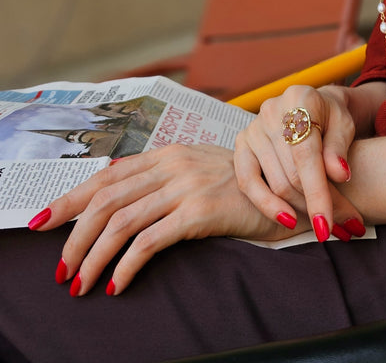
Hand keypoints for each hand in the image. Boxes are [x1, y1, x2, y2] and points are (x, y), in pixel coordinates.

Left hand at [31, 144, 286, 295]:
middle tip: (60, 267)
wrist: (292, 187)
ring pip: (121, 222)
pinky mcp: (201, 211)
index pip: (106, 174)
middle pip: (105, 199)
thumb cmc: (245, 186)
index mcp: (168, 153)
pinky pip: (150, 241)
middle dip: (73, 235)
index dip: (70, 199)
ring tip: (81, 283)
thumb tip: (118, 191)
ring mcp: (186, 185)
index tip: (42, 222)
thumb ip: (163, 177)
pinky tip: (118, 283)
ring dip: (93, 257)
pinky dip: (127, 266)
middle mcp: (173, 164)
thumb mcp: (200, 171)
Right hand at [234, 84, 364, 242]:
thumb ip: (340, 148)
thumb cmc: (330, 118)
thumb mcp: (344, 125)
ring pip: (275, 183)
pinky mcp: (241, 144)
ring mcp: (253, 128)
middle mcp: (270, 111)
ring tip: (325, 224)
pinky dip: (267, 205)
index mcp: (299, 99)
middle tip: (342, 228)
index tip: (328, 226)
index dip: (318, 193)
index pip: (306, 155)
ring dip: (300, 210)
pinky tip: (288, 220)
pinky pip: (247, 182)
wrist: (311, 107)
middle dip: (316, 207)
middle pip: (291, 173)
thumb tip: (340, 174)